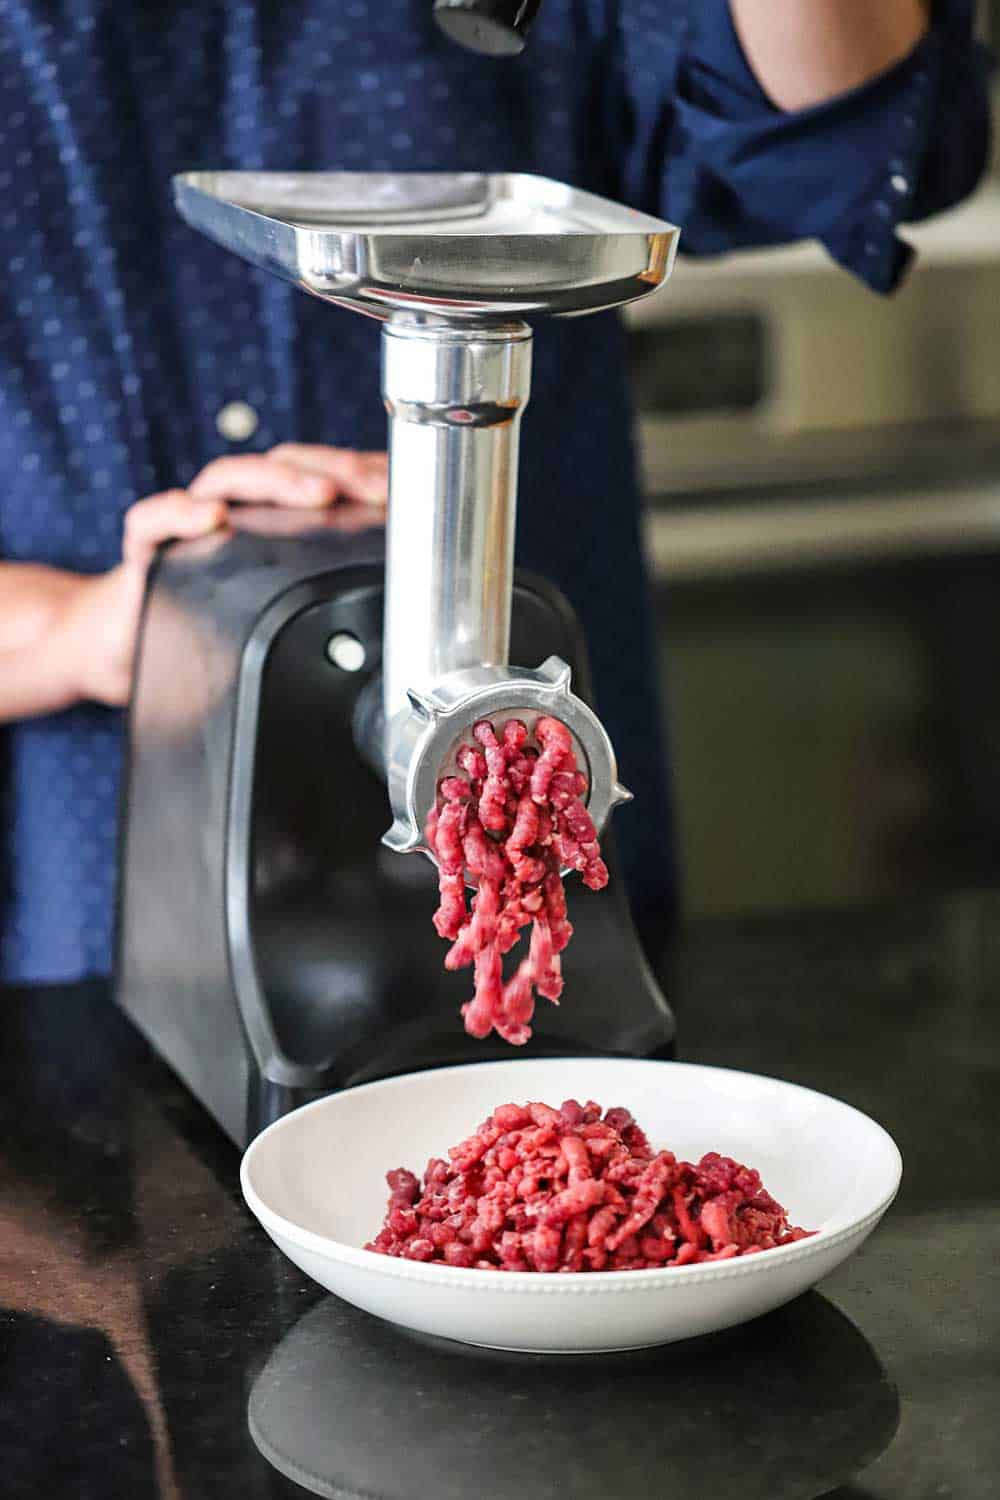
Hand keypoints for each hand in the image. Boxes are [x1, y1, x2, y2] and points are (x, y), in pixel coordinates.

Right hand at [59, 445, 388, 707]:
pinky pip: (155, 518)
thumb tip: (404, 606)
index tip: (403, 488)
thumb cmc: (216, 618)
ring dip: (277, 480)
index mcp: (273, 513)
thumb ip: (330, 591)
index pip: (322, 475)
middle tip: (374, 487)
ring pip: (231, 478)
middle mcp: (235, 504)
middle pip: (286, 466)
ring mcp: (190, 518)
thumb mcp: (284, 606)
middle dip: (335, 470)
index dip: (362, 476)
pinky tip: (211, 517)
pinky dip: (181, 512)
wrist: (133, 640)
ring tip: (318, 493)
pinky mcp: (147, 543)